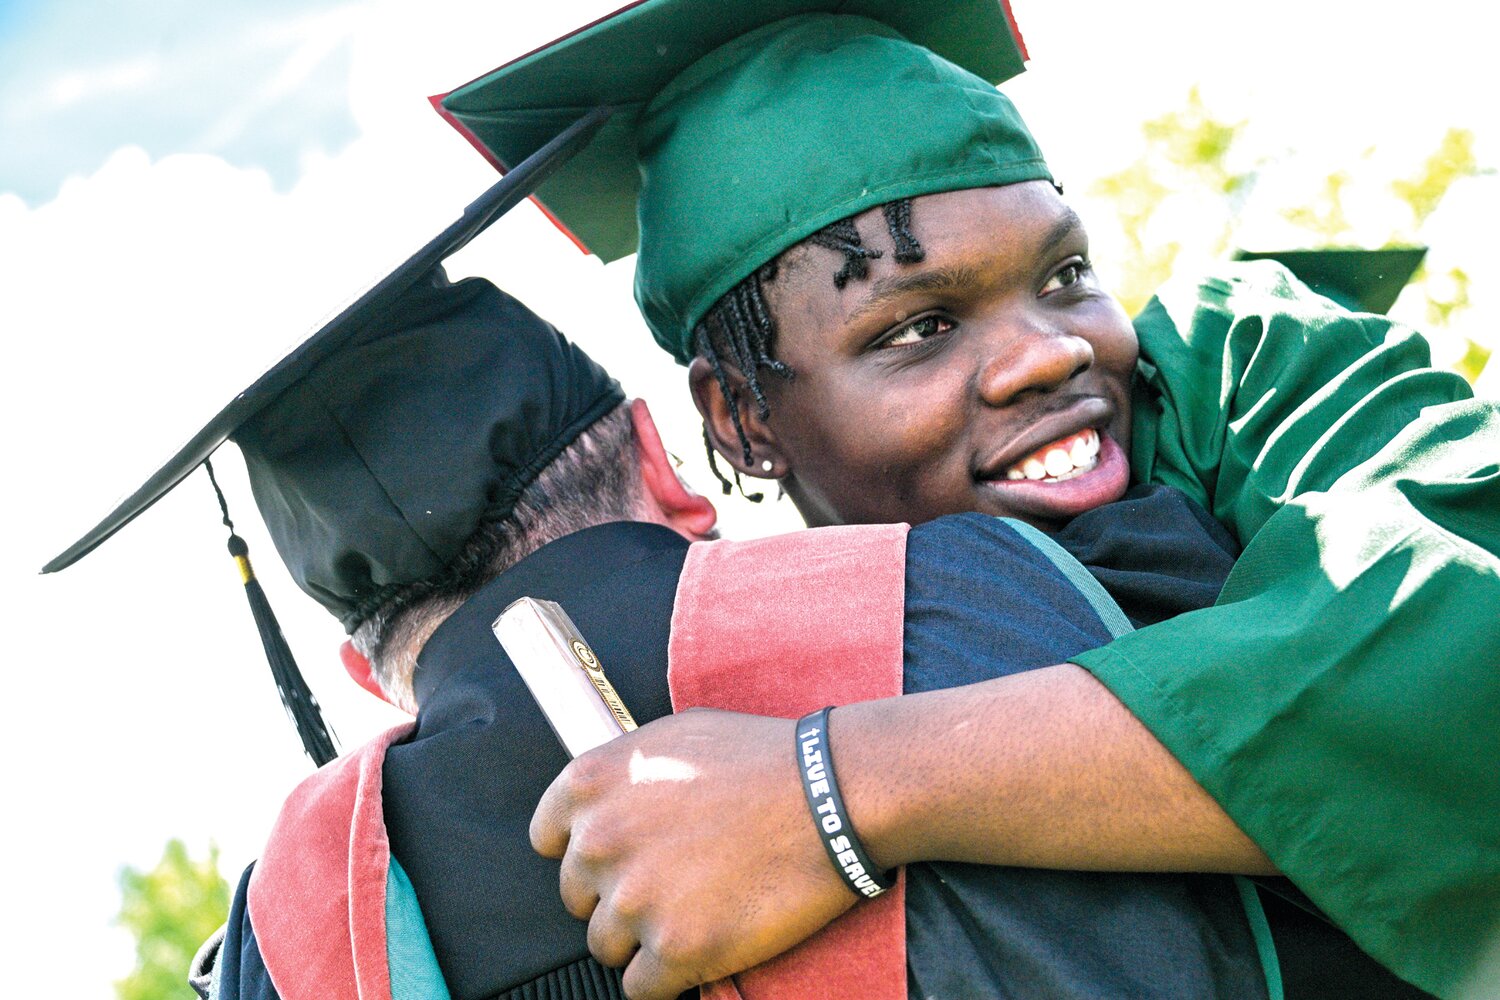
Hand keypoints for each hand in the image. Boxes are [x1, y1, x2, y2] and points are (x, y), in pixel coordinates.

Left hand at [531, 708, 856, 999]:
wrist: (830, 795)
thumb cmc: (762, 761)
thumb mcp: (673, 738)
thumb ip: (625, 776)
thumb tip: (603, 805)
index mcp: (591, 784)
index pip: (548, 839)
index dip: (587, 852)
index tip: (616, 859)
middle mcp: (599, 841)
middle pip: (578, 897)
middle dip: (618, 893)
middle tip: (672, 882)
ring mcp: (634, 900)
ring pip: (606, 945)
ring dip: (643, 937)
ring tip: (694, 910)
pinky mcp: (675, 949)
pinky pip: (641, 988)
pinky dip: (668, 976)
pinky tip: (701, 947)